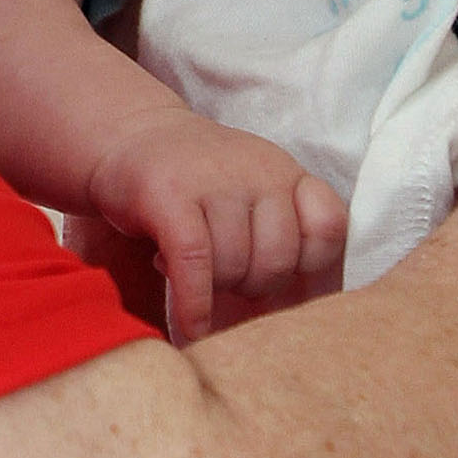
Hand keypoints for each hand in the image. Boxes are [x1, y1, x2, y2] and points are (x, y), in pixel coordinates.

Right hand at [86, 108, 347, 342]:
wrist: (129, 134)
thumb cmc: (197, 186)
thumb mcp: (251, 195)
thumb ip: (282, 238)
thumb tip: (306, 319)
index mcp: (284, 173)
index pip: (329, 225)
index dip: (309, 262)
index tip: (282, 271)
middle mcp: (257, 170)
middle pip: (277, 261)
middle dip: (252, 285)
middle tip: (224, 275)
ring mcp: (213, 179)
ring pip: (234, 266)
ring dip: (214, 288)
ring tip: (193, 271)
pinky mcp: (169, 194)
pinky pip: (194, 263)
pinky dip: (193, 304)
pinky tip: (191, 324)